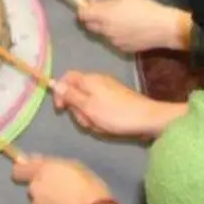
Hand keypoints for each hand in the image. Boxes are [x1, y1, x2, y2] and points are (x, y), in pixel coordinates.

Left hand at [11, 156, 114, 203]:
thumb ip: (52, 163)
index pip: (19, 170)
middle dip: (44, 190)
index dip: (24, 171)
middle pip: (34, 188)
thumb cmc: (90, 189)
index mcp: (42, 172)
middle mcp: (34, 189)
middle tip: (63, 195)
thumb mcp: (76, 167)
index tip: (32, 175)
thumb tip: (32, 160)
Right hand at [54, 71, 177, 139]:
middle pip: (77, 92)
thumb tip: (56, 84)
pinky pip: (100, 107)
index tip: (60, 108)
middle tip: (87, 121)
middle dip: (77, 109)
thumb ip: (71, 96)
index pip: (67, 78)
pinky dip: (99, 117)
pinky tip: (107, 126)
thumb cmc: (115, 114)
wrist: (148, 119)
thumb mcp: (88, 107)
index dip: (60, 92)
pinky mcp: (116, 99)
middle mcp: (98, 80)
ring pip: (88, 102)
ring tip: (99, 126)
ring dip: (89, 116)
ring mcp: (108, 89)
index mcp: (89, 80)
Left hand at [78, 0, 191, 53]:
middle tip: (104, 13)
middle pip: (89, 26)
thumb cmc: (144, 8)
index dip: (83, 10)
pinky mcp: (122, 49)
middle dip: (93, 19)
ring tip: (121, 22)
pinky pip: (113, 41)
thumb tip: (91, 2)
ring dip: (105, 28)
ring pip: (102, 34)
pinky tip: (129, 31)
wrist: (163, 28)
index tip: (89, 6)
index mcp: (104, 15)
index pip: (82, 15)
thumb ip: (105, 2)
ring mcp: (113, 42)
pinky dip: (116, 36)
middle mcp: (105, 30)